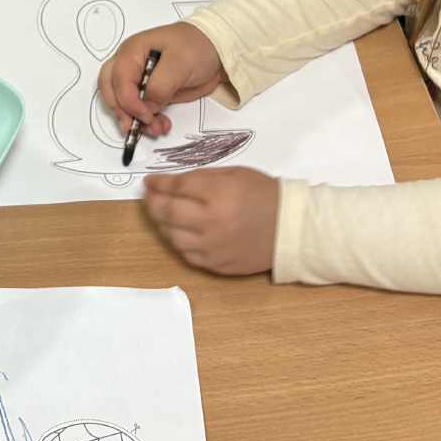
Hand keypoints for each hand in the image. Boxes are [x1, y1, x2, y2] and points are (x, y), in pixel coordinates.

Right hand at [97, 22, 226, 136]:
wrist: (215, 51)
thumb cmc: (195, 48)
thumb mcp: (179, 63)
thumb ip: (160, 86)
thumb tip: (148, 107)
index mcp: (132, 52)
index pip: (118, 80)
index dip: (129, 102)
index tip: (146, 116)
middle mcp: (129, 65)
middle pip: (111, 91)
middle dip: (122, 112)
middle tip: (136, 128)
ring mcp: (138, 80)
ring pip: (122, 103)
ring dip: (136, 120)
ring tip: (157, 130)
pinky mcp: (149, 92)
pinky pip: (139, 110)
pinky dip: (146, 121)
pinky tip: (161, 126)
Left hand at [143, 168, 279, 275]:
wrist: (290, 228)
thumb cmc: (263, 195)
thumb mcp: (234, 174)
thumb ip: (201, 178)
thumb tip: (170, 183)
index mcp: (218, 194)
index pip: (177, 187)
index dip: (158, 183)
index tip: (149, 181)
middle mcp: (211, 222)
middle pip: (167, 213)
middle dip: (153, 202)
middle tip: (150, 196)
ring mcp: (213, 247)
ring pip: (172, 237)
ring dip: (163, 224)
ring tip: (164, 215)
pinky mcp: (217, 265)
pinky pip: (187, 255)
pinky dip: (179, 242)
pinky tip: (180, 233)